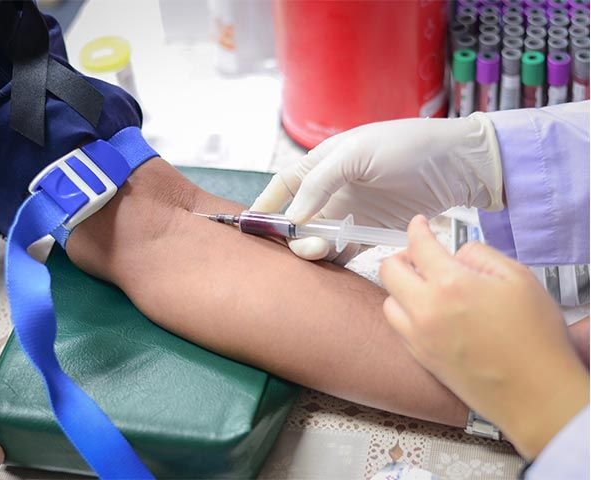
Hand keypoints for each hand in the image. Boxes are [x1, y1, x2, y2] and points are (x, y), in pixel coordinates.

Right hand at [251, 114, 502, 262]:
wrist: (456, 163)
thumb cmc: (406, 146)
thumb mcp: (357, 153)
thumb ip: (320, 182)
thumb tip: (294, 216)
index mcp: (323, 164)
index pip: (284, 185)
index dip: (266, 204)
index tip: (252, 225)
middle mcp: (331, 190)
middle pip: (297, 218)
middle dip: (291, 233)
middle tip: (304, 243)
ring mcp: (350, 212)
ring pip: (317, 237)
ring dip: (312, 248)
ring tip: (324, 250)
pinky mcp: (370, 232)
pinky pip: (343, 251)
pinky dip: (334, 260)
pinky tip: (333, 263)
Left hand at [379, 216, 588, 459]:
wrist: (536, 393)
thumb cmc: (535, 335)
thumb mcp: (519, 278)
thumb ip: (481, 256)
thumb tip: (456, 254)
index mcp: (450, 284)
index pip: (418, 245)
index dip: (417, 228)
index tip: (419, 224)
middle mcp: (425, 310)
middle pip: (389, 270)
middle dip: (402, 257)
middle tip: (420, 257)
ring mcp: (418, 337)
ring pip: (388, 301)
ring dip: (401, 288)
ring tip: (424, 288)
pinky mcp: (420, 358)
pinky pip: (398, 328)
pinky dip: (405, 314)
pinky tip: (427, 314)